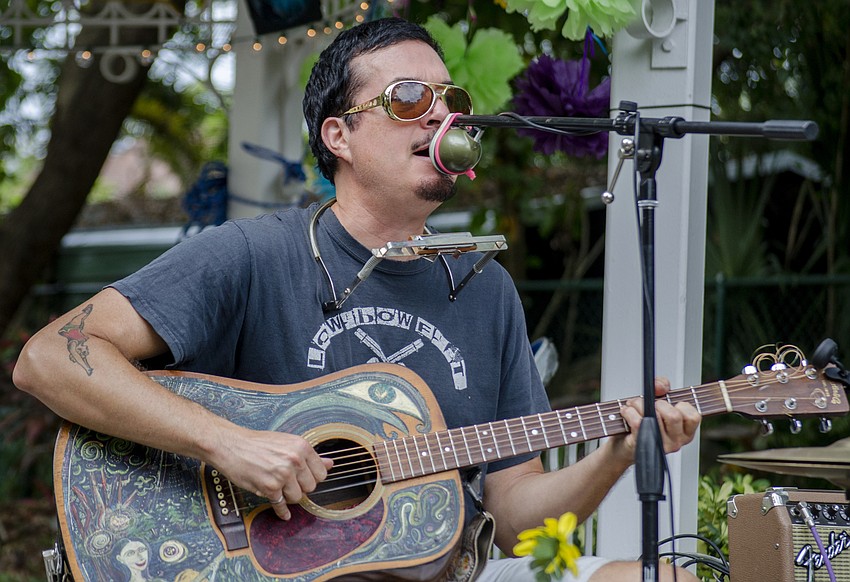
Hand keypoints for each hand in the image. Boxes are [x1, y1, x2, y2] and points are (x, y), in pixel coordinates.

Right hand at [210, 427, 333, 519]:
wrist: (231, 445)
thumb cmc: (257, 444)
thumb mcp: (286, 443)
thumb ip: (309, 456)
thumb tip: (330, 464)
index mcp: (301, 447)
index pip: (321, 473)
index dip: (312, 477)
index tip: (304, 478)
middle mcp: (294, 460)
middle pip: (311, 487)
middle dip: (300, 487)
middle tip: (289, 483)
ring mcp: (282, 474)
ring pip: (297, 497)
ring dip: (288, 496)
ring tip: (279, 488)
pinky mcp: (269, 487)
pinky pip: (281, 506)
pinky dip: (282, 511)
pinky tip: (283, 513)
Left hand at [613, 377, 701, 463]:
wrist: (622, 443)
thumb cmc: (644, 420)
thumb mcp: (657, 399)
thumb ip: (662, 386)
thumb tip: (660, 386)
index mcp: (685, 432)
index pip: (693, 417)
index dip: (680, 404)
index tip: (668, 403)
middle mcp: (676, 441)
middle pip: (674, 416)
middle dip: (657, 403)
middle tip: (647, 403)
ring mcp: (660, 446)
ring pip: (655, 417)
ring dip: (639, 404)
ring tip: (633, 405)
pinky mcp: (643, 445)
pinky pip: (638, 423)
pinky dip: (629, 412)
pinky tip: (626, 411)